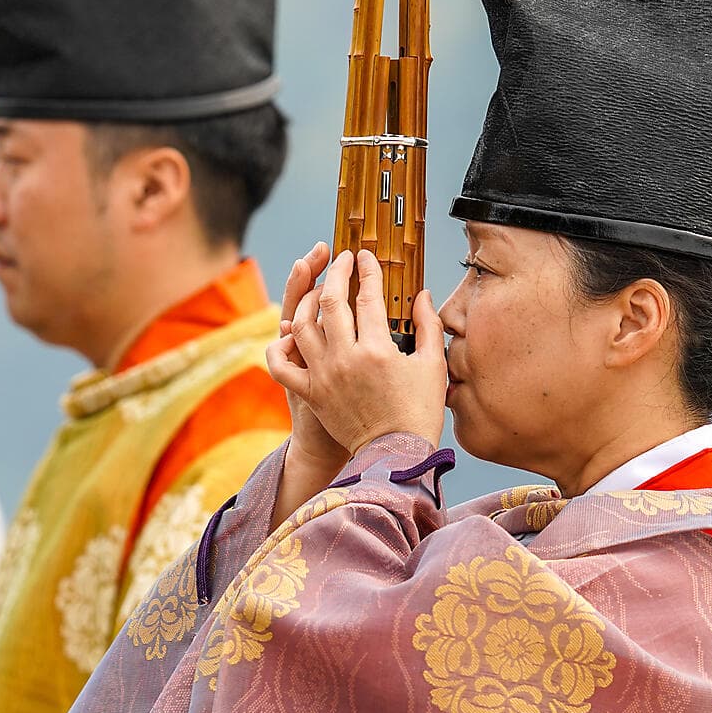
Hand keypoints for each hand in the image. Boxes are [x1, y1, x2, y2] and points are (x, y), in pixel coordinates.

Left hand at [269, 249, 446, 455]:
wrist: (394, 456)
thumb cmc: (418, 411)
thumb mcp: (431, 366)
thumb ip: (427, 325)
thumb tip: (421, 294)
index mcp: (378, 351)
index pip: (367, 296)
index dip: (366, 270)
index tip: (365, 256)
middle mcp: (345, 359)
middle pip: (329, 301)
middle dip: (335, 272)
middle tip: (341, 260)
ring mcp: (323, 376)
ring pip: (300, 325)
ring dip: (306, 301)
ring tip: (317, 291)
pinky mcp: (309, 394)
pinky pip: (281, 364)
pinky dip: (279, 346)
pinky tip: (288, 332)